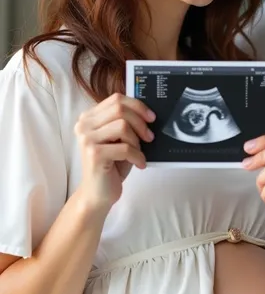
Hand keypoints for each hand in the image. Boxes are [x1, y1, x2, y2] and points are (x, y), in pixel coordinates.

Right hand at [74, 93, 154, 210]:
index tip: (151, 117)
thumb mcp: (119, 139)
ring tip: (139, 153)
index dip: (137, 105)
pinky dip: (137, 156)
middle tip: (150, 137)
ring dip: (137, 141)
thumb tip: (148, 111)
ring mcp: (87, 139)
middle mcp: (84, 125)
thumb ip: (125, 122)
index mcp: (89, 118)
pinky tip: (139, 164)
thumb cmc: (112, 165)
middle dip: (140, 122)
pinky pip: (125, 148)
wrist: (98, 194)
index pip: (116, 99)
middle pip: (120, 109)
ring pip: (123, 126)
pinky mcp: (94, 154)